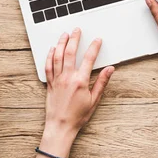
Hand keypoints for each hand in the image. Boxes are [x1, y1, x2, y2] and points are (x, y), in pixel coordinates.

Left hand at [41, 28, 113, 153]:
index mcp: (80, 81)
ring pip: (57, 56)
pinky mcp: (49, 83)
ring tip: (65, 34)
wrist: (61, 126)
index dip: (94, 47)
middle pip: (69, 53)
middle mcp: (67, 78)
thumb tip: (110, 69)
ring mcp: (57, 80)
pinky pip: (48, 66)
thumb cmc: (78, 116)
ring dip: (61, 43)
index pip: (88, 59)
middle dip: (74, 39)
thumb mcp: (94, 100)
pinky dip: (49, 56)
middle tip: (77, 30)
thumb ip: (102, 82)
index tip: (97, 40)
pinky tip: (51, 49)